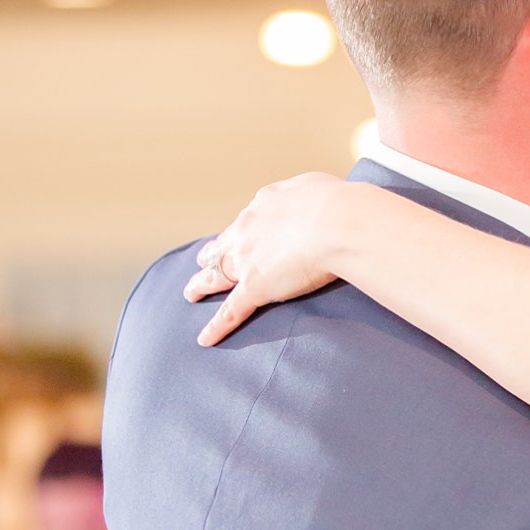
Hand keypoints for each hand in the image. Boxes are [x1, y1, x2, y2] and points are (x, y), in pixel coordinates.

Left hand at [183, 172, 347, 343]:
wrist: (337, 222)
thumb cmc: (338, 204)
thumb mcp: (319, 190)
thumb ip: (310, 200)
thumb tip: (316, 205)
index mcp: (263, 206)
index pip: (246, 223)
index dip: (241, 232)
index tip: (241, 237)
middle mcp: (247, 231)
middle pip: (221, 246)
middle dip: (211, 255)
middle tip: (203, 261)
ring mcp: (247, 261)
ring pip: (215, 275)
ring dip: (200, 285)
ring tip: (191, 293)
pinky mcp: (254, 288)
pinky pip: (231, 310)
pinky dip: (216, 327)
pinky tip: (205, 339)